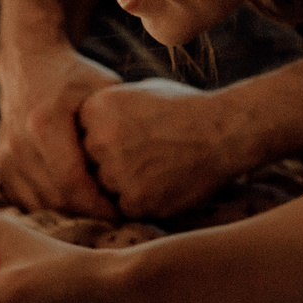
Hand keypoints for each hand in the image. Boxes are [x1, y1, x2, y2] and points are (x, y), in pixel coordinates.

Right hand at [0, 48, 119, 217]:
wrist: (28, 65)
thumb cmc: (75, 78)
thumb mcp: (103, 89)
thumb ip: (118, 123)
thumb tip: (142, 164)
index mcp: (45, 123)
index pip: (73, 181)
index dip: (98, 205)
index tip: (123, 213)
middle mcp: (19, 143)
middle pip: (56, 198)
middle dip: (88, 215)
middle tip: (115, 221)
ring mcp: (6, 156)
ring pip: (40, 204)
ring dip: (70, 216)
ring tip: (97, 216)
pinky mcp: (1, 165)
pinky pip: (26, 201)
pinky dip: (50, 209)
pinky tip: (74, 207)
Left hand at [76, 77, 246, 220]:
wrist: (225, 131)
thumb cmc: (185, 109)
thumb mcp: (138, 93)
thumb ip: (106, 112)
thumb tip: (82, 128)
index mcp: (96, 108)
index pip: (78, 137)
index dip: (99, 144)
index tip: (123, 142)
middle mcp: (100, 140)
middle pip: (88, 166)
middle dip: (107, 167)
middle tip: (139, 160)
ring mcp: (116, 173)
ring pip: (104, 190)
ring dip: (122, 187)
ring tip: (153, 172)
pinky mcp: (136, 201)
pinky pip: (124, 209)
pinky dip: (141, 202)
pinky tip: (162, 184)